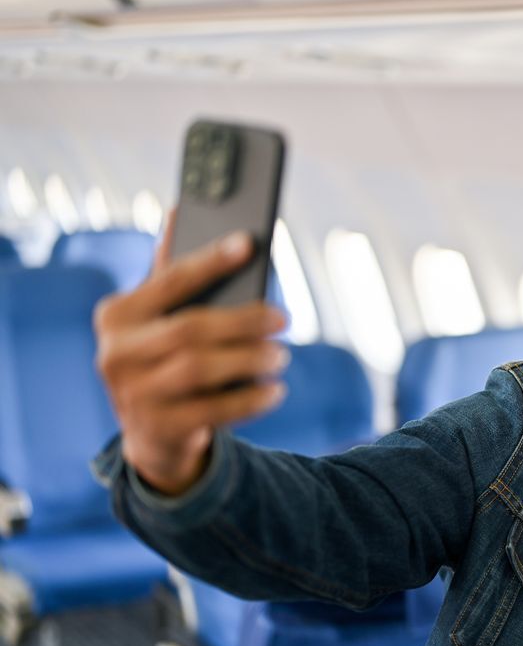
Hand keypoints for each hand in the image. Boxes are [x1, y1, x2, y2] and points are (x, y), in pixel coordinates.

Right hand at [94, 210, 289, 494]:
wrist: (152, 435)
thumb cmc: (163, 360)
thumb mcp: (159, 319)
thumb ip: (170, 272)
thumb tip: (180, 210)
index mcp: (116, 315)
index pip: (168, 280)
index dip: (210, 261)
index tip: (248, 244)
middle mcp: (115, 353)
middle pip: (190, 328)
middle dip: (244, 321)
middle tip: (284, 318)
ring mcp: (132, 394)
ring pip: (200, 368)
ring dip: (250, 359)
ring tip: (281, 355)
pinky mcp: (158, 428)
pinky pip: (214, 411)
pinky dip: (251, 399)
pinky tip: (275, 390)